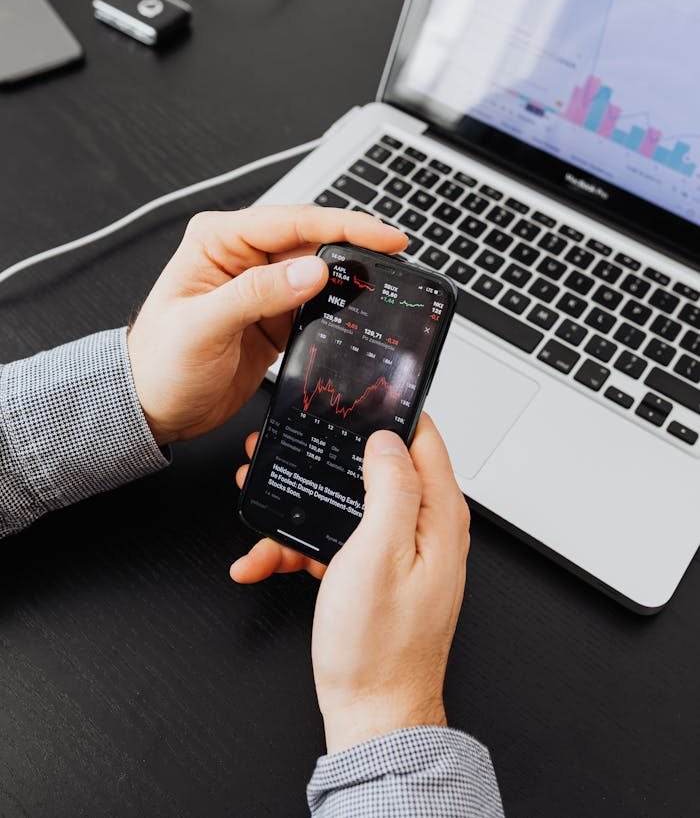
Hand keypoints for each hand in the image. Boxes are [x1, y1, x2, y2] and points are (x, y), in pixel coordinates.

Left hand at [127, 205, 406, 444]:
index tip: (382, 235)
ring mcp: (263, 287)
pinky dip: (340, 306)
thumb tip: (311, 271)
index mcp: (218, 240)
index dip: (343, 225)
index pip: (291, 220)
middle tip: (395, 259)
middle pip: (313, 240)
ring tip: (385, 284)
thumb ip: (256, 295)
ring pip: (320, 271)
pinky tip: (359, 310)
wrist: (151, 409)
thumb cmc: (157, 364)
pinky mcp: (275, 316)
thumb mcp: (202, 327)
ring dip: (350, 277)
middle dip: (355, 247)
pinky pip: (317, 302)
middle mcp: (243, 257)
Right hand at [231, 414, 469, 752]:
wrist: (370, 715)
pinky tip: (264, 561)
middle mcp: (423, 529)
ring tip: (260, 510)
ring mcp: (398, 553)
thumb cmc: (378, 647)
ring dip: (301, 510)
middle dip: (327, 462)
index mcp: (436, 516)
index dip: (386, 415)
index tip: (351, 403)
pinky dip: (298, 551)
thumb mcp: (380, 553)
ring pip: (345, 508)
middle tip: (286, 453)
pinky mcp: (374, 575)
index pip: (423, 439)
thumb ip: (391, 487)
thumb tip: (388, 439)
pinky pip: (335, 546)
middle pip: (373, 470)